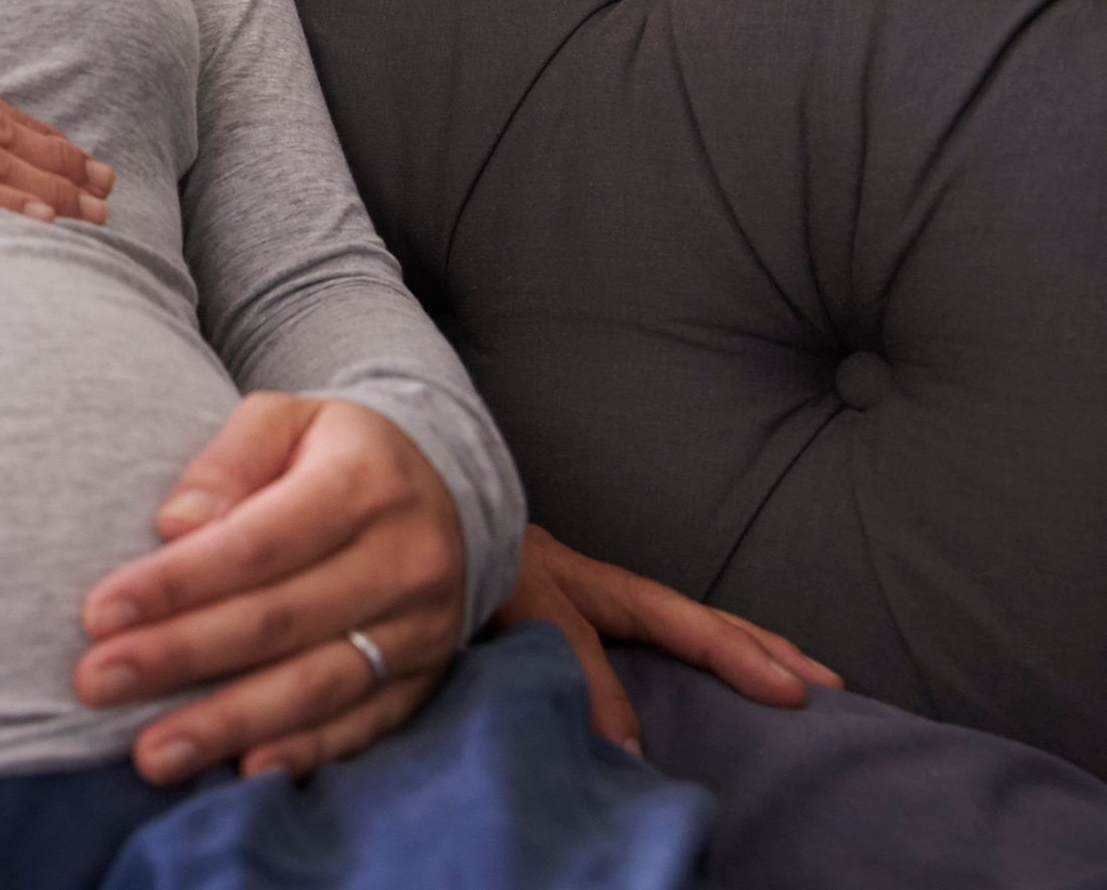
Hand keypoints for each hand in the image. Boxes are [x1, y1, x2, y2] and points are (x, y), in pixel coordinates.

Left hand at [72, 394, 463, 782]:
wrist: (448, 485)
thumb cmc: (336, 450)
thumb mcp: (285, 420)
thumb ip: (227, 461)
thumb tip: (173, 526)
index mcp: (360, 485)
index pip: (255, 545)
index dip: (174, 584)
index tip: (98, 613)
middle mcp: (402, 561)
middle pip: (277, 621)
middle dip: (178, 656)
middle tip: (96, 683)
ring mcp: (421, 627)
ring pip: (317, 685)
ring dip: (229, 723)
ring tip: (152, 754)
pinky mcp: (427, 677)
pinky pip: (363, 723)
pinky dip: (305, 750)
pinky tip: (245, 767)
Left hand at [495, 524, 841, 753]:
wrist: (443, 529)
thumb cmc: (485, 562)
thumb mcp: (531, 612)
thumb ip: (580, 672)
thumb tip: (632, 747)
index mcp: (616, 590)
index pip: (694, 628)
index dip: (743, 660)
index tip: (794, 695)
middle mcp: (622, 596)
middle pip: (711, 622)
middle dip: (771, 651)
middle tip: (832, 684)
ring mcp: (607, 604)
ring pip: (694, 626)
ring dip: (747, 649)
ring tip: (800, 677)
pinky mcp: (584, 618)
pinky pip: (661, 639)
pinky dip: (703, 654)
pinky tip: (713, 676)